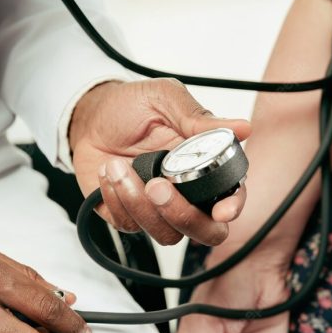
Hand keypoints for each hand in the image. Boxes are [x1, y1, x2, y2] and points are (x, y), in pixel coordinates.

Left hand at [69, 78, 250, 245]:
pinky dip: (116, 198)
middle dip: (183, 216)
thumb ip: (200, 119)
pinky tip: (109, 173)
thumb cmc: (130, 106)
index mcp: (205, 165)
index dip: (232, 207)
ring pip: (167, 233)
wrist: (89, 118)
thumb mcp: (165, 99)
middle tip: (157, 186)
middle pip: (206, 231)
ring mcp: (159, 208)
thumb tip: (242, 128)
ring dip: (138, 202)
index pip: (231, 196)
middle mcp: (187, 192)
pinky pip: (131, 225)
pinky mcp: (131, 216)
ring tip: (119, 165)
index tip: (221, 209)